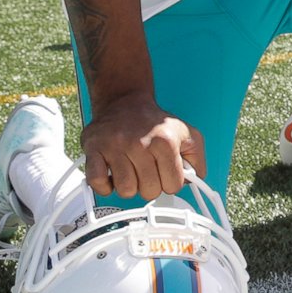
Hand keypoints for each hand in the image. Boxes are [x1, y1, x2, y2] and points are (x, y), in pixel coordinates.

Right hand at [79, 100, 202, 202]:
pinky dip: (105, 185)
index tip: (164, 171)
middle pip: (149, 191)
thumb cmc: (155, 124)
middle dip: (150, 185)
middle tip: (146, 170)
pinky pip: (98, 183)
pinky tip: (112, 173)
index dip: (170, 182)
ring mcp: (115, 146)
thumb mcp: (187, 135)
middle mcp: (140, 142)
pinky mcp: (94, 149)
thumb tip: (192, 182)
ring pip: (125, 191)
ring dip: (128, 186)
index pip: (173, 186)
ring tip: (130, 169)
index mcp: (166, 140)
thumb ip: (197, 160)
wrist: (124, 101)